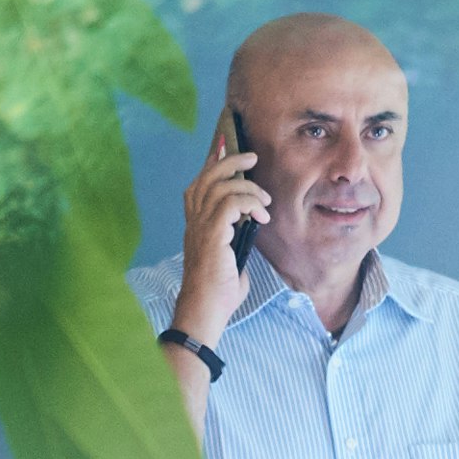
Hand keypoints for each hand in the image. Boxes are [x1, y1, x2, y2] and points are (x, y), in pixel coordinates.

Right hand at [174, 148, 268, 333]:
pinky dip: (249, 203)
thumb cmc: (217, 293)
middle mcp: (193, 221)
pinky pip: (230, 203)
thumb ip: (236, 240)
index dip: (212, 162)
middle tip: (252, 157)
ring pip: (220, 186)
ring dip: (248, 187)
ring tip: (265, 201)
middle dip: (230, 160)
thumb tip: (251, 229)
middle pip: (207, 177)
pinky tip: (262, 216)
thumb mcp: (230, 260)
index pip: (199, 183)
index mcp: (195, 225)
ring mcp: (200, 227)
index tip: (225, 147)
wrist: (204, 311)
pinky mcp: (212, 234)